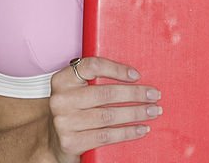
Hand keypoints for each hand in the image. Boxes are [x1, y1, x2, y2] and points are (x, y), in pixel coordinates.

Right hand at [46, 56, 161, 161]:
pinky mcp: (71, 142)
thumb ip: (94, 81)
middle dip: (134, 94)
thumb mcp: (77, 91)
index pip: (92, 66)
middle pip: (105, 93)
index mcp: (62, 79)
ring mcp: (64, 122)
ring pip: (108, 115)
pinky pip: (106, 136)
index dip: (116, 69)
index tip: (137, 75)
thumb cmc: (73, 111)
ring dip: (136, 113)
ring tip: (153, 111)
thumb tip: (133, 76)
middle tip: (154, 95)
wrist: (54, 141)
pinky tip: (141, 129)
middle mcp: (60, 99)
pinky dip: (127, 132)